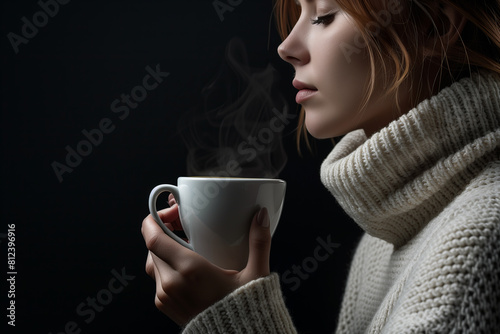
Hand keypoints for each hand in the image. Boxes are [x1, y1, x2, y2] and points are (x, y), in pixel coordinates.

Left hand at [141, 198, 271, 325]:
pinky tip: (185, 263)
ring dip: (163, 249)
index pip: (153, 239)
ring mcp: (165, 296)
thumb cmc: (245, 310)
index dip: (154, 220)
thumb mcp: (255, 274)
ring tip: (184, 243)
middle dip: (163, 231)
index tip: (168, 212)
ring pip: (153, 262)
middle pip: (152, 247)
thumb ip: (259, 242)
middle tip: (182, 224)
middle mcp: (171, 283)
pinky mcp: (164, 305)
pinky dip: (165, 266)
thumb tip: (261, 216)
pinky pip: (157, 278)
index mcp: (190, 270)